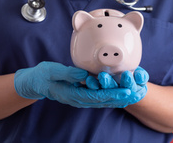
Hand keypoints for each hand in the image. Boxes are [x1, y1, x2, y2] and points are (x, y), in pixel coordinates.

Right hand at [14, 61, 143, 107]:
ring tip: (134, 94)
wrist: (36, 83)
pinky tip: (123, 94)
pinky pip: (100, 98)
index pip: (96, 96)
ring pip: (104, 101)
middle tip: (137, 93)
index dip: (112, 94)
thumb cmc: (43, 76)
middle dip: (121, 97)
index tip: (126, 91)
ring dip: (119, 98)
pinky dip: (112, 96)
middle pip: (104, 101)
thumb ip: (67, 73)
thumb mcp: (52, 71)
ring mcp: (81, 99)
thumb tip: (83, 74)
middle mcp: (79, 99)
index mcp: (73, 94)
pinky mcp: (83, 95)